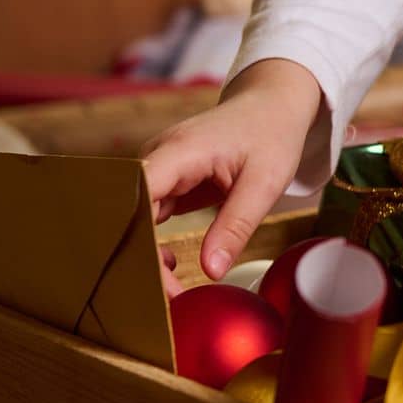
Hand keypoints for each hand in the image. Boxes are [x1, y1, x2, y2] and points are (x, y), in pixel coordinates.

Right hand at [142, 59, 321, 295]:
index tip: (154, 281)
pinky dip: (155, 244)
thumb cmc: (271, 133)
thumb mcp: (265, 182)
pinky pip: (149, 216)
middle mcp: (157, 158)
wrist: (273, 103)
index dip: (136, 241)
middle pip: (128, 213)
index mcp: (178, 151)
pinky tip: (169, 269)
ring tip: (167, 290)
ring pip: (135, 218)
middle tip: (162, 299)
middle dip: (138, 257)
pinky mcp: (167, 181)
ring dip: (145, 254)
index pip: (136, 198)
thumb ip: (236, 225)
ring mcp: (159, 170)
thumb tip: (210, 269)